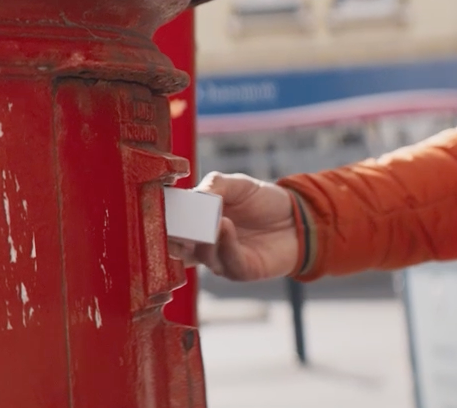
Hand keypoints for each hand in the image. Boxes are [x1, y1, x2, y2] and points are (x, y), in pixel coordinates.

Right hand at [166, 172, 300, 281]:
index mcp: (197, 222)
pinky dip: (223, 244)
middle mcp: (203, 244)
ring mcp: (221, 260)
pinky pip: (227, 262)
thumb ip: (215, 185)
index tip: (156, 206)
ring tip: (210, 219)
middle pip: (177, 246)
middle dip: (172, 235)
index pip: (171, 223)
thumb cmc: (265, 201)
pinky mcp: (240, 271)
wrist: (300, 218)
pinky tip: (224, 225)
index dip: (162, 217)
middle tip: (173, 220)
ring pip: (201, 255)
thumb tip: (195, 194)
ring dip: (202, 237)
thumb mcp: (238, 185)